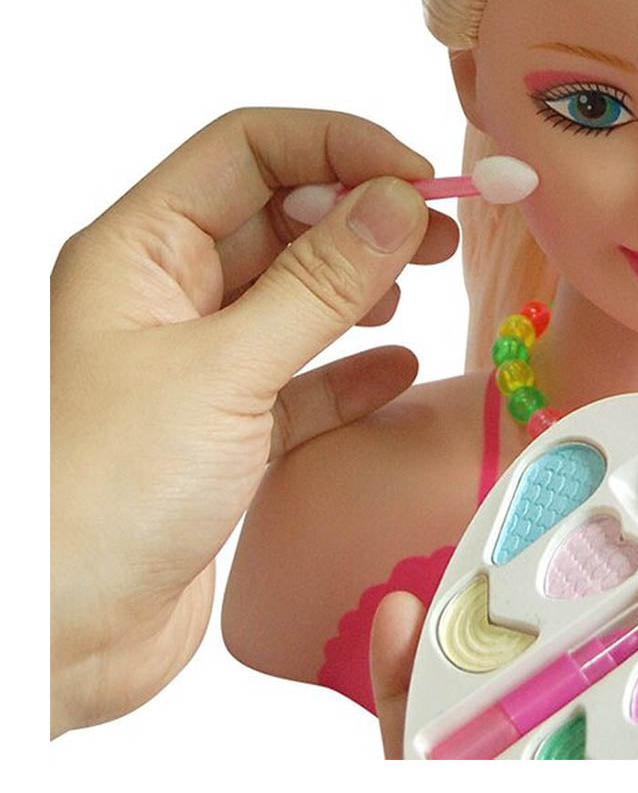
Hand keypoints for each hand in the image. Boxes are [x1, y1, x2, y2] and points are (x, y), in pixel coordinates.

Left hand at [50, 107, 457, 736]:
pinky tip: (397, 369)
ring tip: (419, 287)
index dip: (337, 148)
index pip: (247, 150)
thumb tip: (396, 200)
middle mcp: (167, 296)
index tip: (417, 174)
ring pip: (295, 294)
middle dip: (361, 213)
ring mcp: (197, 365)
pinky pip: (302, 378)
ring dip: (361, 283)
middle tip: (436, 234)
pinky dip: (352, 368)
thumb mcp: (221, 372)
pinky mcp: (225, 433)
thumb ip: (318, 285)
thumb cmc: (94, 495)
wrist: (45, 644)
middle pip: (279, 216)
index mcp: (139, 252)